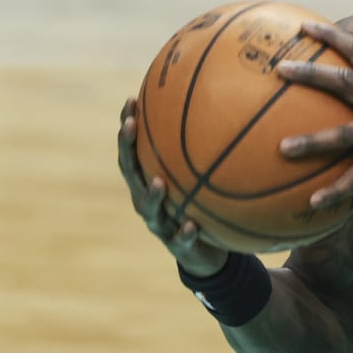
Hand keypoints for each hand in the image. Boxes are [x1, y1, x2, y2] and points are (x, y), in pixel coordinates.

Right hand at [117, 97, 229, 276]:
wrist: (204, 253)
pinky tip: (191, 224)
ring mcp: (160, 224)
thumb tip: (224, 105)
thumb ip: (204, 150)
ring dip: (152, 195)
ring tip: (159, 182)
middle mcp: (147, 200)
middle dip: (128, 148)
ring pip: (149, 208)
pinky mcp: (177, 247)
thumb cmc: (200, 205)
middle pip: (131, 173)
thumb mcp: (200, 178)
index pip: (133, 151)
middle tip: (130, 125)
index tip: (131, 100)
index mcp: (149, 182)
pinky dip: (184, 231)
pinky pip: (180, 239)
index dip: (128, 128)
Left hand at [276, 20, 352, 209]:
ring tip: (283, 148)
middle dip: (310, 74)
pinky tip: (315, 202)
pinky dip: (335, 191)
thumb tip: (347, 82)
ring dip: (311, 142)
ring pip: (343, 134)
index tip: (302, 26)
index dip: (330, 35)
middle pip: (344, 81)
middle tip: (280, 69)